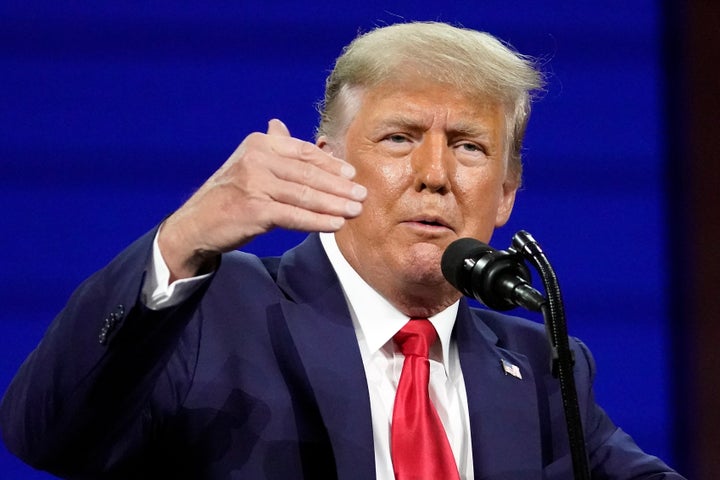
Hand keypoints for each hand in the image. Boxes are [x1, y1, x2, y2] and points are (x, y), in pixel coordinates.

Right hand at [159, 119, 365, 280]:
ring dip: (334, 204)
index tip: (352, 174)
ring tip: (355, 210)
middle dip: (339, 186)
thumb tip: (280, 126)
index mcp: (259, 144)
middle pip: (308, 173)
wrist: (196, 224)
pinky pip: (294, 215)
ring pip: (305, 194)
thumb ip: (269, 147)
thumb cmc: (228, 195)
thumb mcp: (247, 164)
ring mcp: (254, 184)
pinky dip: (317, 220)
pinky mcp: (254, 209)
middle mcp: (256, 159)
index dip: (330, 164)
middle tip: (362, 195)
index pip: (303, 152)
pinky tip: (335, 224)